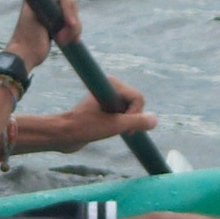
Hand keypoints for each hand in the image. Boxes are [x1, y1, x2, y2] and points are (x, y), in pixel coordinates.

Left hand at [6, 0, 79, 69]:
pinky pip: (74, 24)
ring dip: (72, 30)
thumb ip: (46, 3)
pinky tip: (72, 41)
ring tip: (61, 41)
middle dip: (71, 23)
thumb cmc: (27, 37)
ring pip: (75, 16)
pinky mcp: (58, 24)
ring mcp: (54, 13)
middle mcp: (47, 1)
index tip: (69, 23)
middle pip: (71, 4)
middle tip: (61, 37)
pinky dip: (74, 33)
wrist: (25, 55)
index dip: (68, 8)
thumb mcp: (35, 16)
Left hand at [26, 80, 155, 153]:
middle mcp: (111, 87)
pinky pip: (124, 116)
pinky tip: (114, 131)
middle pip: (136, 104)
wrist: (64, 134)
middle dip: (132, 119)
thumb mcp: (115, 126)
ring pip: (131, 111)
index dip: (134, 115)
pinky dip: (123, 125)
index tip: (122, 127)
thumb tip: (155, 120)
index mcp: (112, 84)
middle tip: (122, 132)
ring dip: (127, 124)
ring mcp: (108, 98)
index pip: (138, 98)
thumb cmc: (86, 127)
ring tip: (114, 131)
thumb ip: (137, 122)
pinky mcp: (105, 109)